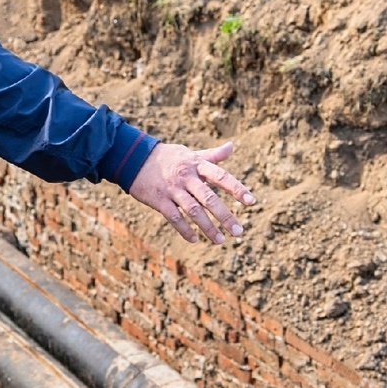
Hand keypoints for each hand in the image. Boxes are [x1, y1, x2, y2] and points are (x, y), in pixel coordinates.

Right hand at [129, 141, 254, 244]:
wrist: (134, 158)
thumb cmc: (168, 157)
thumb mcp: (190, 153)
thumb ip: (212, 155)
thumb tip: (232, 147)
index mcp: (196, 165)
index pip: (221, 176)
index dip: (237, 188)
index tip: (251, 201)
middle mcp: (186, 177)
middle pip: (209, 198)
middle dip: (225, 216)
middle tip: (239, 232)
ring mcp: (172, 189)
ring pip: (193, 211)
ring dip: (208, 227)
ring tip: (221, 241)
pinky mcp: (159, 200)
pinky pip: (174, 218)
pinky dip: (185, 230)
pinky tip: (195, 239)